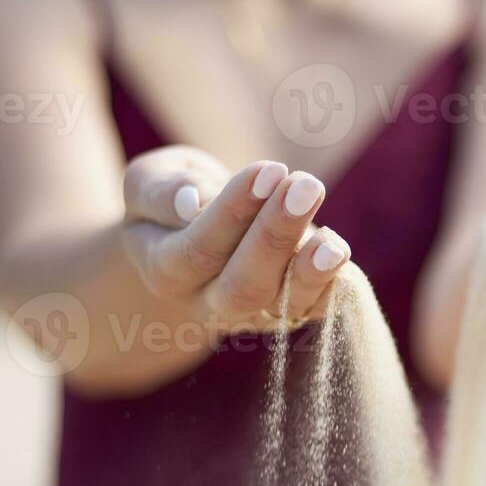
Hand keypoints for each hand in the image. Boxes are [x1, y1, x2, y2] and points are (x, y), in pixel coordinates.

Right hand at [119, 146, 351, 333]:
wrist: (189, 244)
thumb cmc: (170, 202)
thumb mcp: (148, 183)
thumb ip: (159, 191)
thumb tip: (191, 202)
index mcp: (164, 269)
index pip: (200, 246)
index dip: (235, 210)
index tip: (269, 170)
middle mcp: (206, 302)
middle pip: (242, 284)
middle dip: (276, 235)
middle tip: (306, 186)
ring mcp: (249, 314)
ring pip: (279, 306)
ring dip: (310, 271)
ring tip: (332, 241)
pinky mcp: (286, 313)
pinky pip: (311, 310)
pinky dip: (330, 286)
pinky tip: (337, 251)